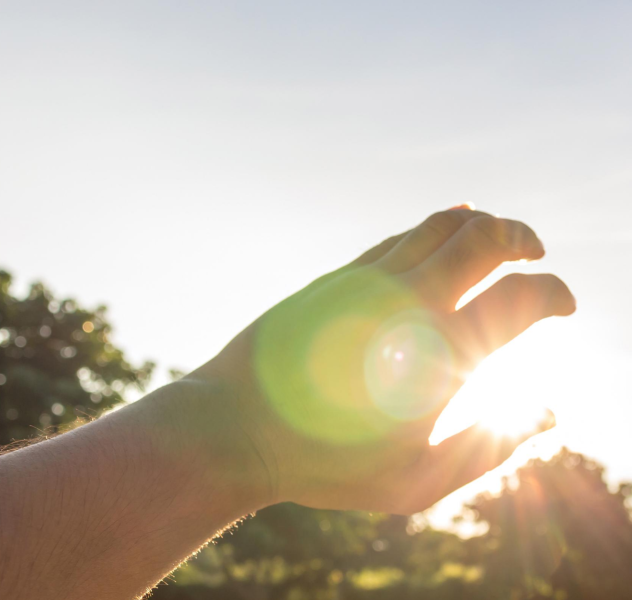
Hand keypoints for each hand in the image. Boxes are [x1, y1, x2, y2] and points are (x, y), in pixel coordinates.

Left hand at [196, 208, 574, 513]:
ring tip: (496, 234)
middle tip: (534, 252)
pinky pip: (396, 239)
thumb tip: (551, 417)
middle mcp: (408, 302)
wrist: (236, 428)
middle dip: (521, 238)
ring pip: (439, 225)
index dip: (555, 295)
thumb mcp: (416, 481)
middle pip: (485, 239)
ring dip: (479, 223)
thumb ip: (489, 450)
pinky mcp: (335, 279)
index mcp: (440, 351)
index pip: (523, 299)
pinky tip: (441, 233)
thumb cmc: (326, 464)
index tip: (561, 303)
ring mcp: (368, 282)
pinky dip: (431, 229)